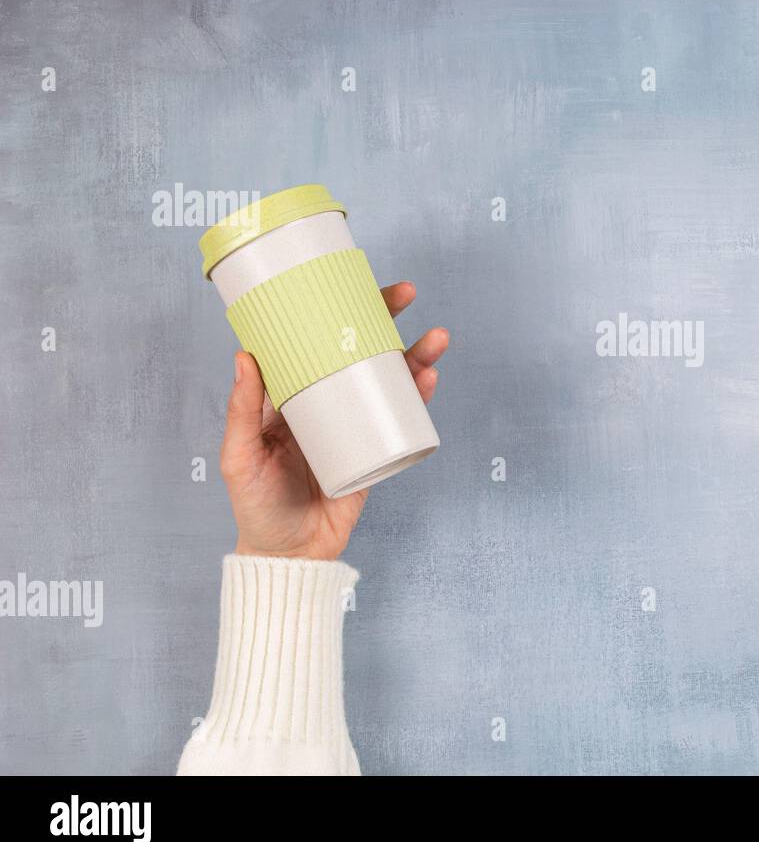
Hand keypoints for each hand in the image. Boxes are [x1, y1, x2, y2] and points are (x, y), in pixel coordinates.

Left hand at [220, 282, 447, 560]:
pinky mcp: (378, 450)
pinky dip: (418, 396)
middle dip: (387, 320)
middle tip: (405, 293)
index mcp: (291, 396)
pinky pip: (402, 417)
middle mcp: (327, 402)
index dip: (335, 311)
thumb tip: (245, 355)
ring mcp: (355, 424)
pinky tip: (428, 379)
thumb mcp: (240, 458)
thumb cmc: (256, 507)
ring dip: (415, 355)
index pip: (316, 341)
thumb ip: (242, 412)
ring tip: (435, 339)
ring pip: (389, 379)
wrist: (290, 557)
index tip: (351, 284)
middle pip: (361, 350)